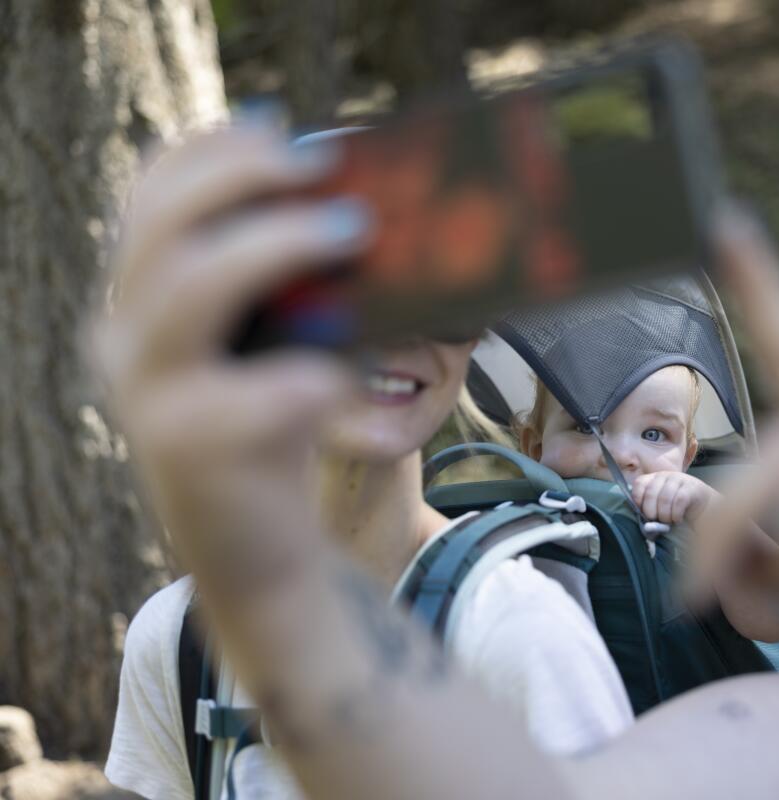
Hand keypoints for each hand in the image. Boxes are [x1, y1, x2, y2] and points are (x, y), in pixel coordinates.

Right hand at [90, 124, 368, 572]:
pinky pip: (262, 386)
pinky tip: (348, 381)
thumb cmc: (270, 438)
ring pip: (190, 290)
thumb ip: (267, 288)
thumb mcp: (258, 350)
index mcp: (137, 311)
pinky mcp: (198, 451)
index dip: (209, 154)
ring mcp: (151, 400)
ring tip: (351, 229)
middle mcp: (126, 348)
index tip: (278, 126)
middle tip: (323, 168)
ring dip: (275, 245)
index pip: (149, 203)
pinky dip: (314, 370)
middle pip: (160, 231)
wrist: (260, 558)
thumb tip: (334, 200)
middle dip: (241, 181)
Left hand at [632, 471, 717, 524]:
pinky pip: (679, 501)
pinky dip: (676, 515)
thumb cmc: (677, 510)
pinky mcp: (692, 487)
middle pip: (651, 494)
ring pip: (664, 499)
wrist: (704, 508)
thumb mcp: (660, 508)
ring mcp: (679, 479)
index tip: (645, 513)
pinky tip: (678, 519)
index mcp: (653, 479)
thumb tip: (647, 526)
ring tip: (670, 521)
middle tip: (659, 520)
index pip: (639, 485)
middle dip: (652, 513)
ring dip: (665, 516)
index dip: (639, 501)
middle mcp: (664, 475)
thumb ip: (651, 513)